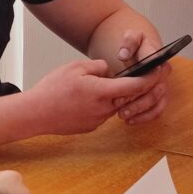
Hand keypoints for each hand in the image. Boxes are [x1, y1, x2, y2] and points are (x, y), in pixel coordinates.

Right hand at [26, 59, 160, 134]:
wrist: (35, 113)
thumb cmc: (52, 89)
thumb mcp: (75, 68)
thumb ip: (98, 66)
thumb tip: (109, 70)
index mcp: (102, 91)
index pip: (135, 86)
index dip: (149, 78)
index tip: (157, 72)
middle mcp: (103, 108)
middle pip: (127, 97)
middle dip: (131, 87)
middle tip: (128, 75)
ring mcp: (97, 120)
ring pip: (115, 105)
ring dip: (113, 96)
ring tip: (95, 86)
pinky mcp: (90, 127)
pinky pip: (102, 113)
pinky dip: (101, 105)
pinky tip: (84, 99)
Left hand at [114, 30, 170, 123]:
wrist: (137, 50)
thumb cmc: (134, 45)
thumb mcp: (131, 36)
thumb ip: (129, 42)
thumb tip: (124, 54)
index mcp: (159, 58)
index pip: (153, 72)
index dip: (139, 82)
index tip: (123, 87)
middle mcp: (163, 74)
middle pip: (154, 91)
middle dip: (137, 100)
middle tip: (118, 104)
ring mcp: (162, 86)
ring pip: (156, 103)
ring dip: (140, 111)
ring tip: (122, 115)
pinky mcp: (159, 97)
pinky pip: (156, 111)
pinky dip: (144, 118)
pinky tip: (130, 121)